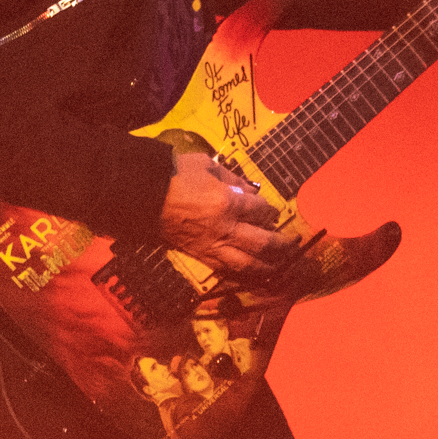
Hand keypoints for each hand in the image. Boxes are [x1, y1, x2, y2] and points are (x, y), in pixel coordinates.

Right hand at [156, 146, 293, 281]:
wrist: (144, 194)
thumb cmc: (177, 174)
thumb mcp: (209, 166)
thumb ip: (233, 178)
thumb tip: (250, 190)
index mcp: (228, 202)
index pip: (261, 211)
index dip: (271, 212)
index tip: (274, 212)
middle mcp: (225, 228)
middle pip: (262, 242)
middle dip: (281, 245)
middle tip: (293, 244)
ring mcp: (212, 245)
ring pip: (247, 263)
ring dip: (267, 265)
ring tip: (280, 265)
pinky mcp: (199, 255)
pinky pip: (225, 269)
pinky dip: (242, 273)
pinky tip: (252, 272)